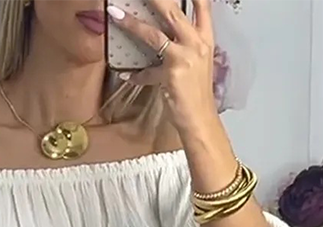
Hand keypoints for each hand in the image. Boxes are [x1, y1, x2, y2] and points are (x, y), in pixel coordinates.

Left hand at [106, 0, 217, 132]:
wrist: (201, 119)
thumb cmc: (197, 94)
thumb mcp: (196, 64)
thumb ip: (184, 47)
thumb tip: (164, 39)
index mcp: (205, 39)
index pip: (203, 6)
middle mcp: (197, 44)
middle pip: (174, 12)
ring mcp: (185, 57)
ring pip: (154, 34)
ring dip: (132, 24)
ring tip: (116, 14)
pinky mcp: (172, 73)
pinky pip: (146, 71)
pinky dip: (135, 75)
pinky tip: (126, 75)